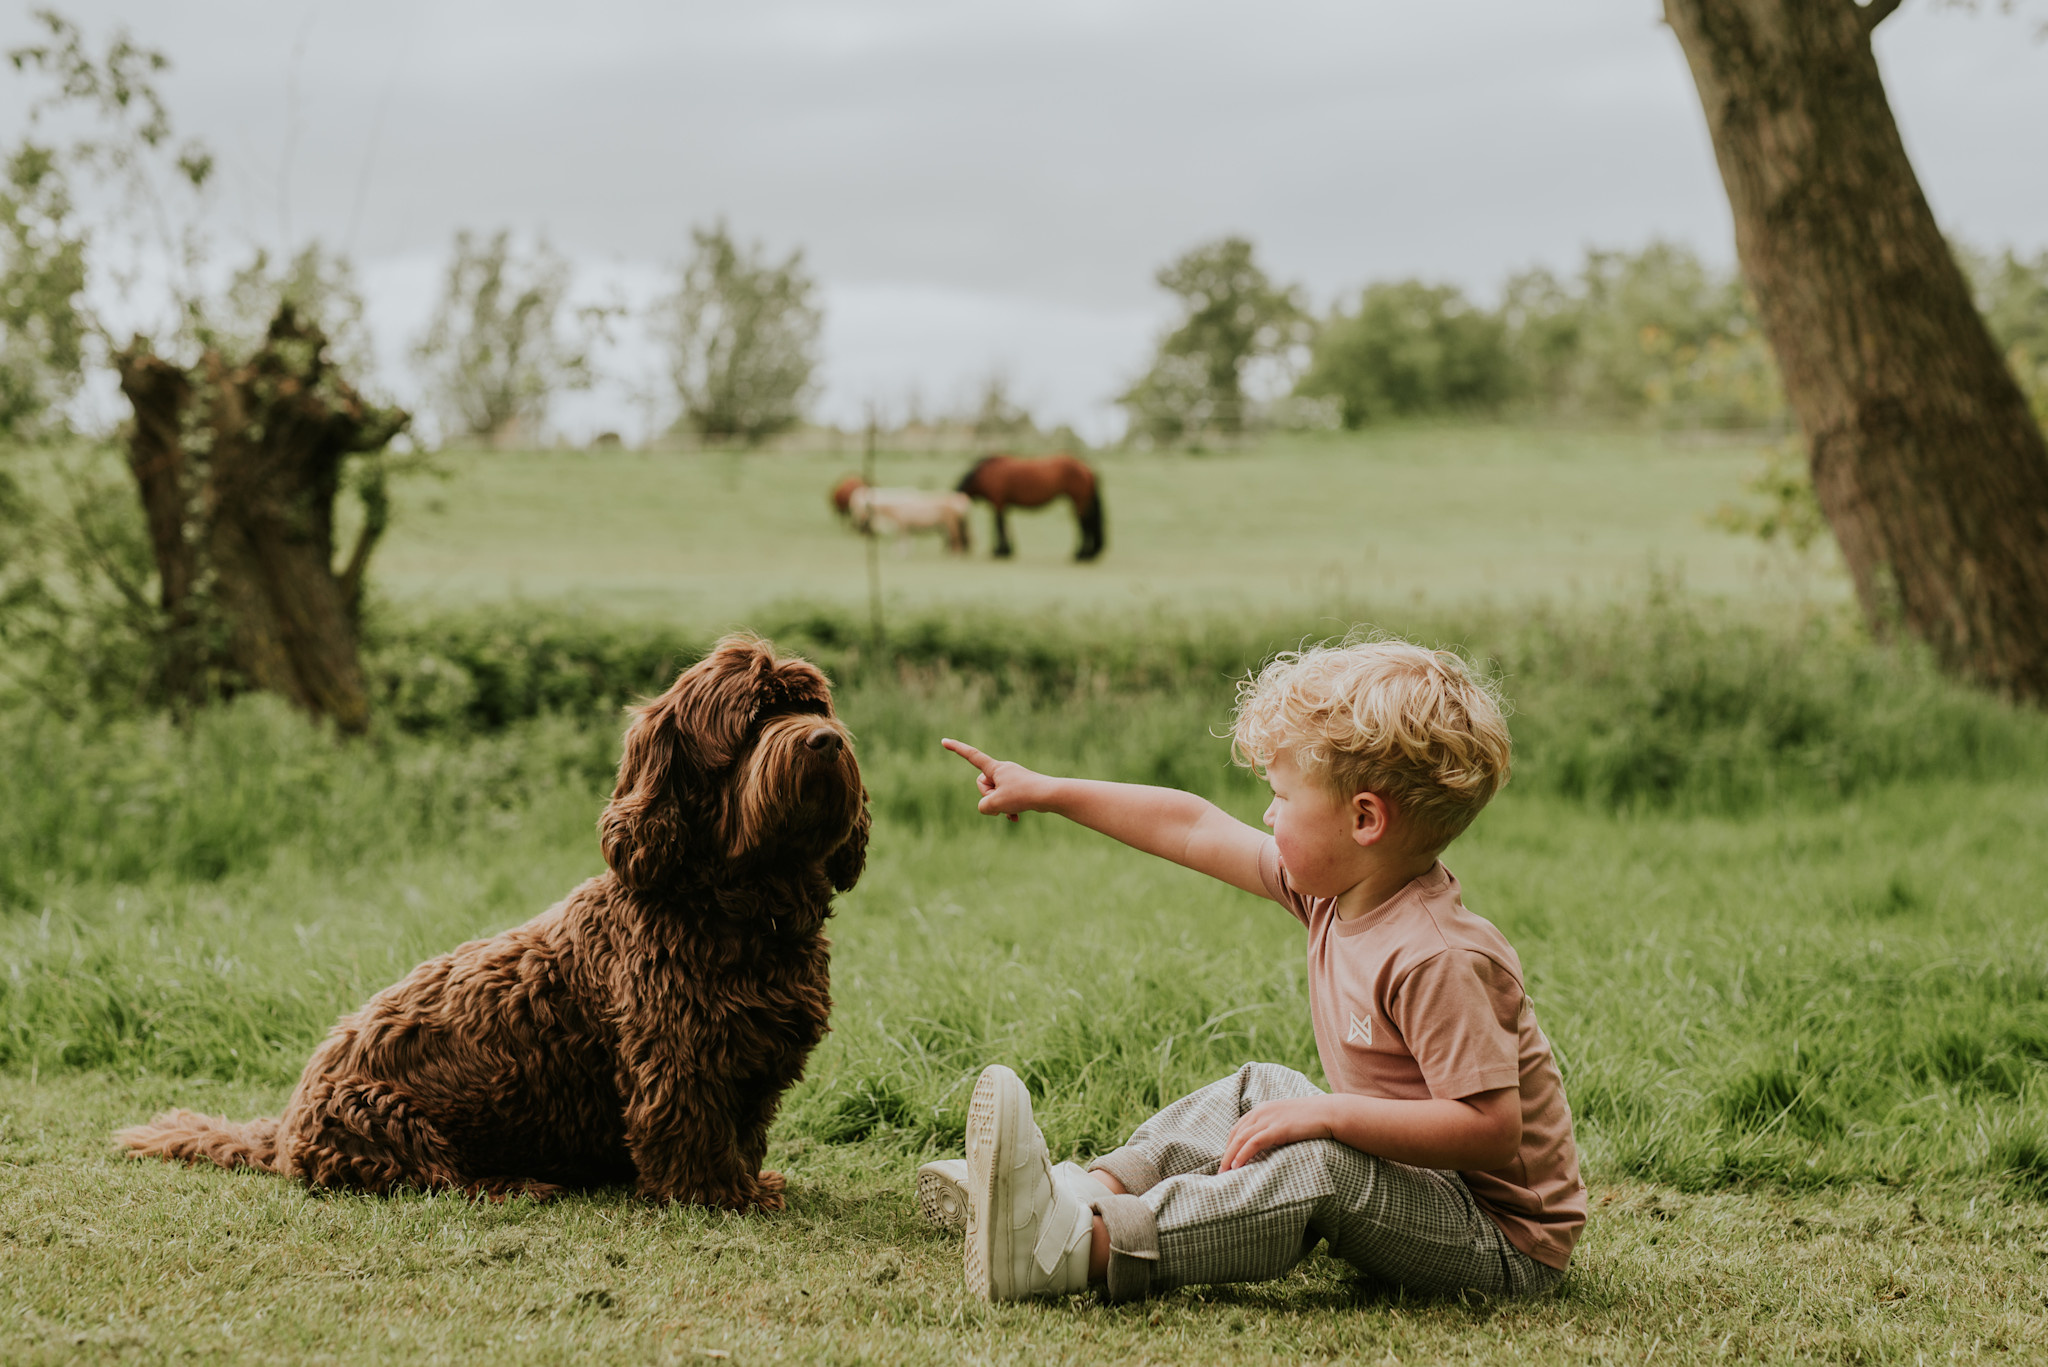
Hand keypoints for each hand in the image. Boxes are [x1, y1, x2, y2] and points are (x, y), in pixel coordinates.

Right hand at [941, 739, 1051, 821]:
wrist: (1050, 795)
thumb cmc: (1022, 796)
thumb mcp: (994, 804)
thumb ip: (983, 806)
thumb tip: (990, 807)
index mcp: (995, 768)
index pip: (971, 756)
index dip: (957, 749)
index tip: (944, 741)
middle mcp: (1003, 769)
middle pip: (982, 784)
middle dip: (989, 796)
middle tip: (1003, 800)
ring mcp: (1012, 778)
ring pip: (995, 795)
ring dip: (1001, 805)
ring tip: (1013, 808)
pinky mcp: (1021, 787)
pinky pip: (1007, 799)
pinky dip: (1009, 809)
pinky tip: (1016, 817)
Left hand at [1219, 1097, 1336, 1171]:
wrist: (1328, 1113)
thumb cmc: (1310, 1120)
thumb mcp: (1286, 1121)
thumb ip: (1273, 1129)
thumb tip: (1266, 1146)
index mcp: (1261, 1110)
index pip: (1237, 1128)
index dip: (1229, 1146)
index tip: (1225, 1161)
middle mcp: (1261, 1112)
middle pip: (1235, 1134)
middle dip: (1226, 1153)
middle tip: (1219, 1171)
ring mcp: (1268, 1120)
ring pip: (1241, 1139)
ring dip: (1230, 1157)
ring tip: (1224, 1173)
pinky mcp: (1277, 1129)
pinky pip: (1254, 1143)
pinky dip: (1243, 1154)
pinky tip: (1237, 1166)